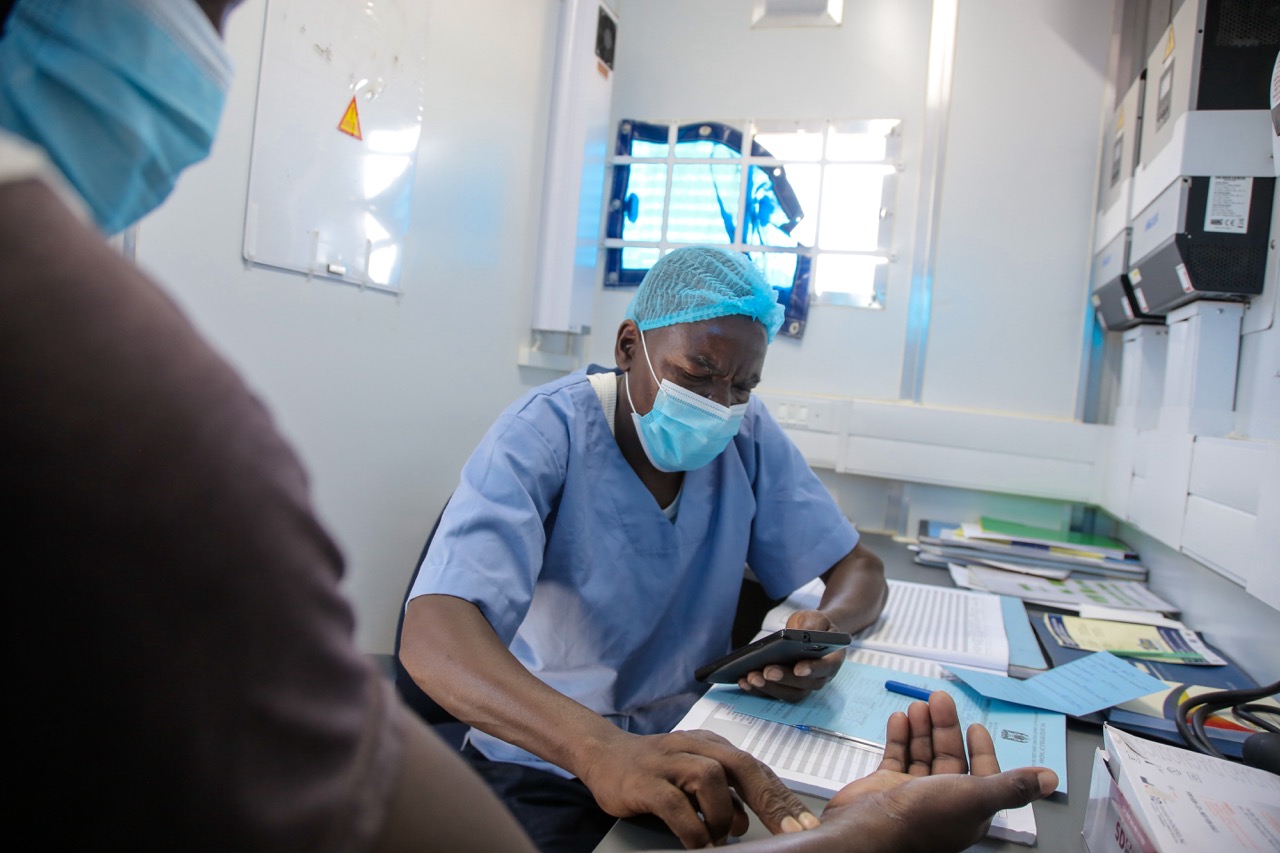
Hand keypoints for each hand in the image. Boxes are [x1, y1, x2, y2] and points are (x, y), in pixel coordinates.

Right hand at [578, 728, 819, 847]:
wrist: (603, 754)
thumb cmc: (655, 771)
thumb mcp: (693, 778)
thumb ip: (722, 796)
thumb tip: (747, 823)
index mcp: (711, 744)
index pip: (756, 768)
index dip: (783, 797)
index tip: (807, 825)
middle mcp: (693, 746)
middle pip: (742, 766)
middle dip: (770, 802)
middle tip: (790, 833)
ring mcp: (668, 761)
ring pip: (710, 778)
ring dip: (722, 815)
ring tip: (717, 837)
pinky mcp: (644, 781)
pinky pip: (675, 804)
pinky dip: (692, 827)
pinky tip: (696, 842)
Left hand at [736, 610, 843, 701]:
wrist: (812, 632)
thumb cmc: (815, 626)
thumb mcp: (816, 618)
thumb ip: (813, 625)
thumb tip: (801, 634)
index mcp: (831, 659)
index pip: (826, 668)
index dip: (813, 669)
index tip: (798, 668)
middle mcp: (819, 677)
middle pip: (804, 686)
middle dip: (784, 679)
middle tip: (766, 671)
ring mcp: (802, 686)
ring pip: (788, 694)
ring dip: (768, 688)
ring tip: (750, 677)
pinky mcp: (786, 688)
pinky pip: (773, 694)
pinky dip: (758, 690)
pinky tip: (743, 681)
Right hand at [815, 690, 1057, 852]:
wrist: (869, 830)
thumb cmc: (923, 818)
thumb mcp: (975, 797)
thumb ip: (1012, 786)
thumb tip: (1051, 779)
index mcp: (968, 808)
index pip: (980, 774)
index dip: (981, 750)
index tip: (976, 727)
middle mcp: (941, 801)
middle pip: (948, 757)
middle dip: (946, 727)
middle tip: (940, 699)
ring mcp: (911, 793)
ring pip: (922, 753)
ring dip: (923, 728)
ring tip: (919, 705)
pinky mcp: (885, 786)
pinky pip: (896, 756)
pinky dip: (899, 737)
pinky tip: (900, 719)